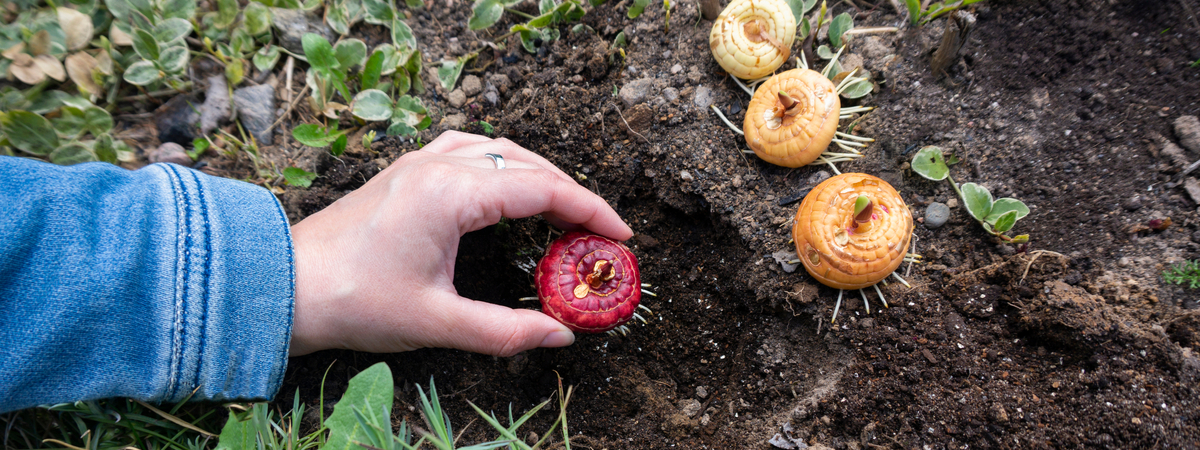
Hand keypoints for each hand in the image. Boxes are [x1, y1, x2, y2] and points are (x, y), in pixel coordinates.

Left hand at [288, 132, 632, 356]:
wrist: (284, 286)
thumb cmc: (355, 302)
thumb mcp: (438, 323)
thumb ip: (506, 331)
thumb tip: (561, 335)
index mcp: (451, 193)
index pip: (541, 189)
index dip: (589, 212)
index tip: (620, 237)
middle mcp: (438, 166)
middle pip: (527, 165)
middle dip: (572, 196)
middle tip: (600, 235)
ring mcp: (419, 163)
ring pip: (499, 151)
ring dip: (539, 176)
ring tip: (565, 211)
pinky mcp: (406, 173)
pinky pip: (468, 150)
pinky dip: (503, 164)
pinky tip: (508, 186)